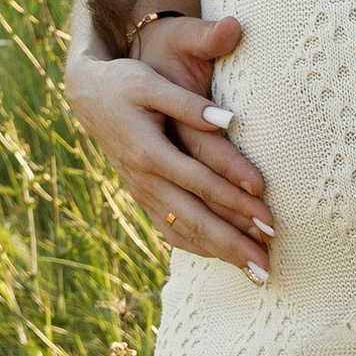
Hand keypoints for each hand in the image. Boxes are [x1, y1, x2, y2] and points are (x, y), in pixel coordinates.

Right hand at [63, 12, 276, 272]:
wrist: (87, 95)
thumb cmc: (124, 84)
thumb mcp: (152, 85)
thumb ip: (189, 104)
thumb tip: (228, 120)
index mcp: (149, 152)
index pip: (201, 182)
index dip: (235, 200)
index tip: (268, 215)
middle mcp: (145, 180)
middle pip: (194, 219)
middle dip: (232, 244)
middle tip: (267, 266)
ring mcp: (142, 192)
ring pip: (183, 231)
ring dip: (220, 253)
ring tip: (255, 271)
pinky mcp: (142, 196)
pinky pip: (170, 230)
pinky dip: (197, 246)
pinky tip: (222, 257)